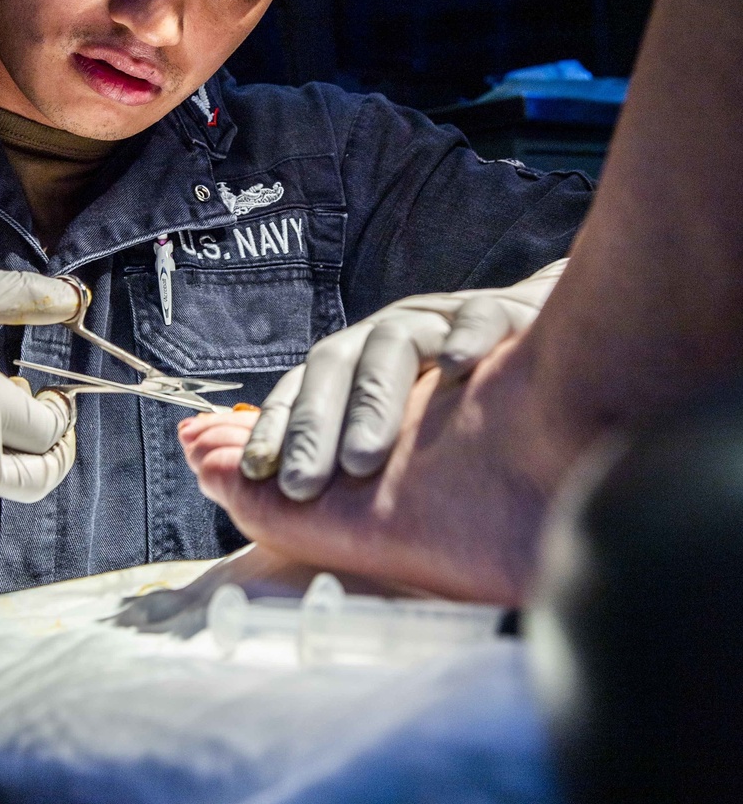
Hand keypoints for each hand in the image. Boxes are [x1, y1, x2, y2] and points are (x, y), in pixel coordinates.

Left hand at [240, 259, 565, 501]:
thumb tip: (262, 489)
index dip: (276, 427)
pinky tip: (459, 372)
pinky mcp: (498, 314)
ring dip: (373, 399)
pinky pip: (478, 317)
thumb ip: (343, 451)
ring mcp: (439, 320)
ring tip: (362, 458)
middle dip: (312, 427)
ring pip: (394, 344)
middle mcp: (388, 334)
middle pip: (336, 364)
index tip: (256, 478)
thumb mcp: (400, 427)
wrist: (547, 349)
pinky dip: (465, 340)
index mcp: (357, 360)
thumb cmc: (461, 402)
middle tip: (300, 486)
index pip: (302, 386)